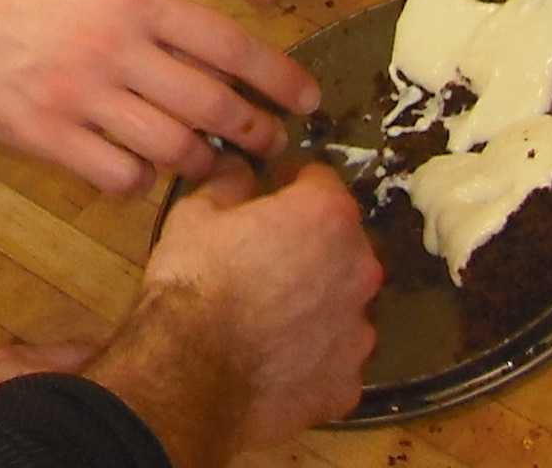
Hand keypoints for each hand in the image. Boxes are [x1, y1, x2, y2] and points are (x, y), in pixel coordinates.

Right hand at [0, 0, 319, 195]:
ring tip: (213, 164)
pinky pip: (122, 177)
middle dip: (255, 131)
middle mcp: (114, 47)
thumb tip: (219, 58)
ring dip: (206, 163)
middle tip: (270, 143)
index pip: (228, 43)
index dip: (277, 77)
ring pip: (175, 148)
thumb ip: (155, 16)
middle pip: (211, 104)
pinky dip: (145, 181)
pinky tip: (144, 170)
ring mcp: (81, 96)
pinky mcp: (49, 137)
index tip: (305, 100)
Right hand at [86, 160, 379, 464]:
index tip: (270, 193)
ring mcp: (359, 334)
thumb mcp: (197, 213)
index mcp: (327, 218)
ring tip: (269, 315)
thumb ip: (230, 183)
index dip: (293, 183)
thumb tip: (240, 167)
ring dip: (317, 302)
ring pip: (342, 304)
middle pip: (343, 244)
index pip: (323, 181)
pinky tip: (275, 359)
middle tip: (266, 256)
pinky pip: (334, 358)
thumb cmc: (196, 280)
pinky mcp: (347, 383)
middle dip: (312, 244)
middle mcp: (359, 271)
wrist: (192, 372)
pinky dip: (312, 355)